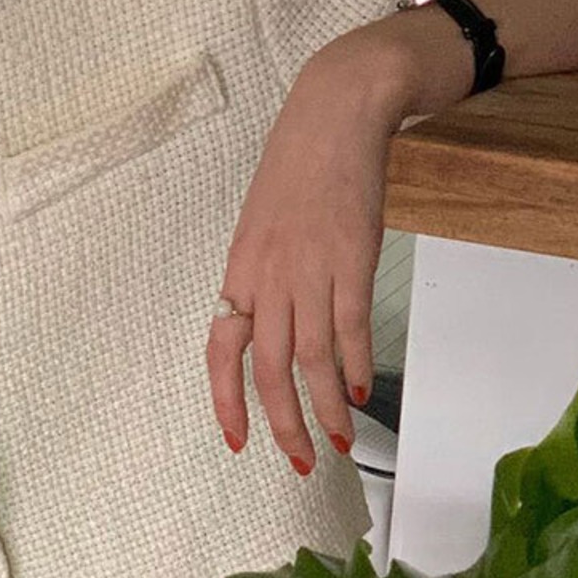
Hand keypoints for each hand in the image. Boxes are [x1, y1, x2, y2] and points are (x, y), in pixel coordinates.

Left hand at [206, 39, 408, 472]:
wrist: (333, 117)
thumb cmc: (296, 172)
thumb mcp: (260, 228)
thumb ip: (260, 279)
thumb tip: (265, 328)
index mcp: (239, 272)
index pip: (221, 349)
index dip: (225, 399)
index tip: (235, 440)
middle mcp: (268, 278)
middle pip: (268, 368)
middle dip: (282, 423)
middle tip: (300, 460)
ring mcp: (310, 270)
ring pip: (310, 358)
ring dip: (325, 408)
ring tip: (339, 441)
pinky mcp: (352, 260)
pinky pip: (350, 327)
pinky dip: (353, 365)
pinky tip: (356, 391)